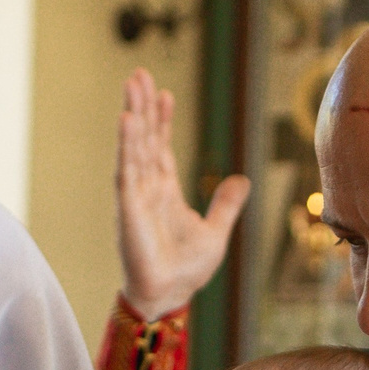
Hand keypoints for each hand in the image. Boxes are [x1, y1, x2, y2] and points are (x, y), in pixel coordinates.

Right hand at [116, 68, 247, 318]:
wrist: (171, 295)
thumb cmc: (187, 270)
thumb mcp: (216, 232)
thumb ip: (226, 205)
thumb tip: (242, 180)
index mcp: (165, 192)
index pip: (161, 147)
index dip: (162, 120)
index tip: (164, 93)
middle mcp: (147, 188)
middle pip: (145, 138)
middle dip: (143, 106)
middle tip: (138, 74)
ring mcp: (135, 196)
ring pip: (134, 146)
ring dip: (133, 114)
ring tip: (131, 84)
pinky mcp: (128, 207)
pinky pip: (126, 170)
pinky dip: (127, 144)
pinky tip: (127, 120)